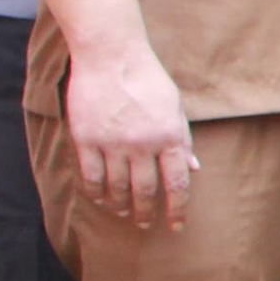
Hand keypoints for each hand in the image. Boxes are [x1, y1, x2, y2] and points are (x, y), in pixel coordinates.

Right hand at [68, 43, 196, 231]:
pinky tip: (100, 198)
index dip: (177, 208)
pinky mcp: (86, 138)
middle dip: (147, 213)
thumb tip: (194, 169)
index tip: (177, 225)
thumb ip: (182, 139)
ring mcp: (112, 142)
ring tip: (123, 212)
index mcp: (169, 136)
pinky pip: (91, 175)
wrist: (111, 55)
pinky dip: (96, 192)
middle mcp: (142, 143)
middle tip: (145, 224)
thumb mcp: (174, 107)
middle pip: (145, 191)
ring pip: (117, 188)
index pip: (177, 183)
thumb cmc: (147, 79)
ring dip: (121, 205)